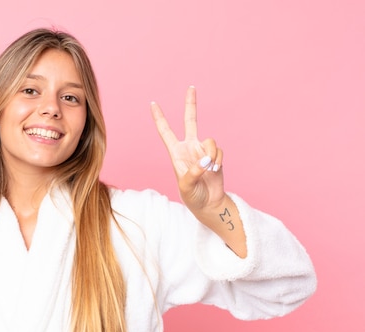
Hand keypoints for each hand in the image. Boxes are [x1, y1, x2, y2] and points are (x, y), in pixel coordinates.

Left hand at [150, 86, 225, 213]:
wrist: (208, 203)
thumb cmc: (192, 196)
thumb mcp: (186, 187)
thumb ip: (192, 173)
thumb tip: (204, 162)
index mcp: (176, 153)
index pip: (166, 131)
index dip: (159, 118)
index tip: (153, 103)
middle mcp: (189, 148)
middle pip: (190, 121)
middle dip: (190, 104)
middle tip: (191, 87)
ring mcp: (203, 150)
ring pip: (210, 141)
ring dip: (211, 155)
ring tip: (209, 169)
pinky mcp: (216, 156)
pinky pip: (219, 151)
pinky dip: (218, 160)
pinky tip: (215, 170)